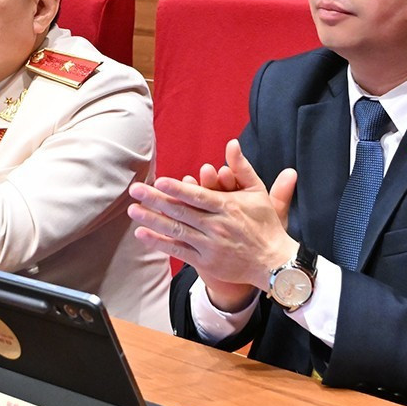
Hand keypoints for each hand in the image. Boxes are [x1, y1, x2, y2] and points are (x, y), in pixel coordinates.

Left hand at [128, 140, 299, 304]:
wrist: (273, 262)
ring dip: (153, 221)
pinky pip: (179, 251)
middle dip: (156, 201)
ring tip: (133, 211)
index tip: (159, 181)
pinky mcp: (206, 262)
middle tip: (135, 190)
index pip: (199, 197)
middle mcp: (217, 227)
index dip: (178, 189)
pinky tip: (142, 234)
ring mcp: (210, 246)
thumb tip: (232, 143)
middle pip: (182, 212)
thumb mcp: (257, 192)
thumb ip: (242, 168)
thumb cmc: (265, 224)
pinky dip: (160, 243)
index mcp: (229, 207)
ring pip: (177, 231)